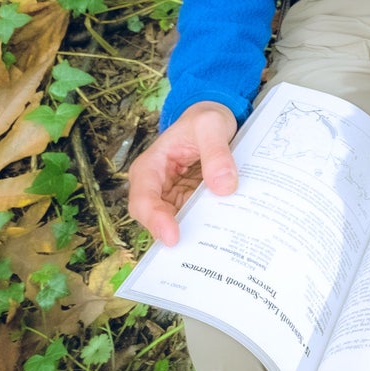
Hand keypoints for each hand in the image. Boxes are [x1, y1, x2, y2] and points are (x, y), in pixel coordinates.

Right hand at [127, 100, 238, 245]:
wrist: (216, 120)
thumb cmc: (206, 119)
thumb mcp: (212, 125)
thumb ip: (217, 152)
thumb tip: (223, 186)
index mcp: (150, 167)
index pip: (143, 199)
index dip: (154, 220)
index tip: (173, 237)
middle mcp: (157, 187)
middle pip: (156, 221)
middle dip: (175, 235)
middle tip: (198, 251)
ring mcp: (174, 198)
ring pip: (178, 225)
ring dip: (194, 237)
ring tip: (214, 250)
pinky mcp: (192, 204)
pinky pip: (196, 221)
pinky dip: (207, 230)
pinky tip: (226, 237)